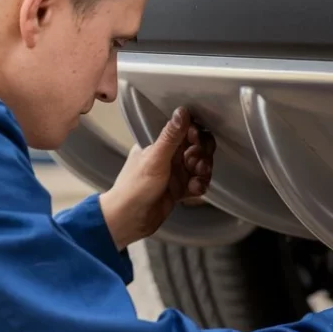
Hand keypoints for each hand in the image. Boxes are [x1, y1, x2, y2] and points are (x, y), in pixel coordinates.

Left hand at [100, 107, 215, 249]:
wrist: (129, 220)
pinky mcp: (178, 190)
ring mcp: (174, 174)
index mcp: (159, 144)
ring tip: (198, 177)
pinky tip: (196, 189)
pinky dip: (199, 185)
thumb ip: (171, 136)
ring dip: (203, 171)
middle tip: (199, 163)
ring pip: (199, 167)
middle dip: (203, 154)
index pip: (184, 131)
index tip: (196, 140)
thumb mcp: (155, 159)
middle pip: (196, 148)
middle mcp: (168, 157)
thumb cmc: (135, 186)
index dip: (195, 134)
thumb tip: (182, 111)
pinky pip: (196, 184)